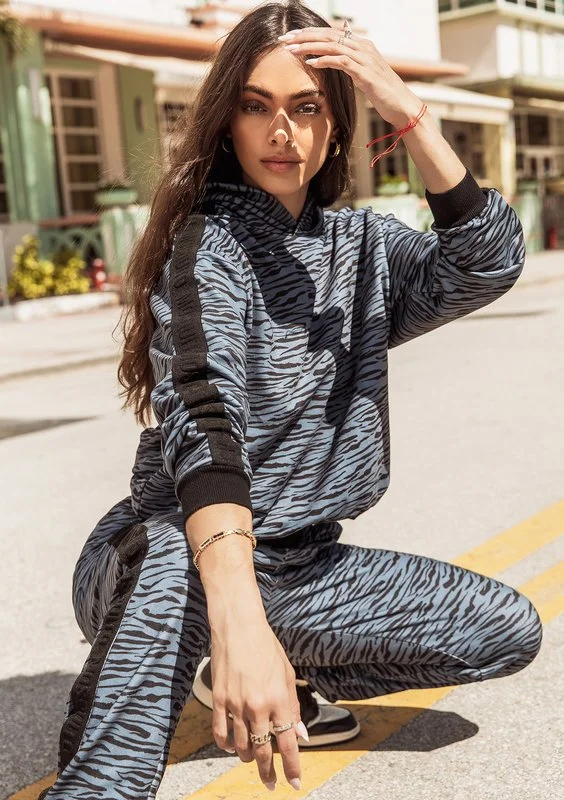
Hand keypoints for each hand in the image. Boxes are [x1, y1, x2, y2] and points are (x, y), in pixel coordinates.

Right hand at [209, 612, 303, 791]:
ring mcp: (235, 704)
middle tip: (270, 783)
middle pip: (263, 751)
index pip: (287, 743)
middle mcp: (258, 706)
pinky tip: (232, 748)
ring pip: (241, 746)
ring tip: (253, 760)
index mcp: (279, 699)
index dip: (292, 767)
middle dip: (268, 772)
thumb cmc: (266, 647)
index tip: (294, 783)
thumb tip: (300, 734)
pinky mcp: (218, 700)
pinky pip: (220, 733)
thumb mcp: (287, 674)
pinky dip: (226, 745)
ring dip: (248, 758)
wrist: (239, 626)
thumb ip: (293, 707)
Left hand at [278, 25, 422, 128]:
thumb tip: (334, 59)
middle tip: (284, 39)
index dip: (310, 33)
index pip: (331, 33)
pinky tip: (310, 63)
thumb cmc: (383, 94)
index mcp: (362, 45)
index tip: (291, 37)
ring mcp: (365, 58)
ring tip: (291, 50)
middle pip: (328, 35)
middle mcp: (363, 47)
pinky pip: (341, 62)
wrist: (402, 106)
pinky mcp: (365, 73)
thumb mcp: (364, 75)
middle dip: (304, 36)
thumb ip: (351, 64)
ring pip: (332, 45)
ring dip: (309, 47)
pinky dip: (324, 61)